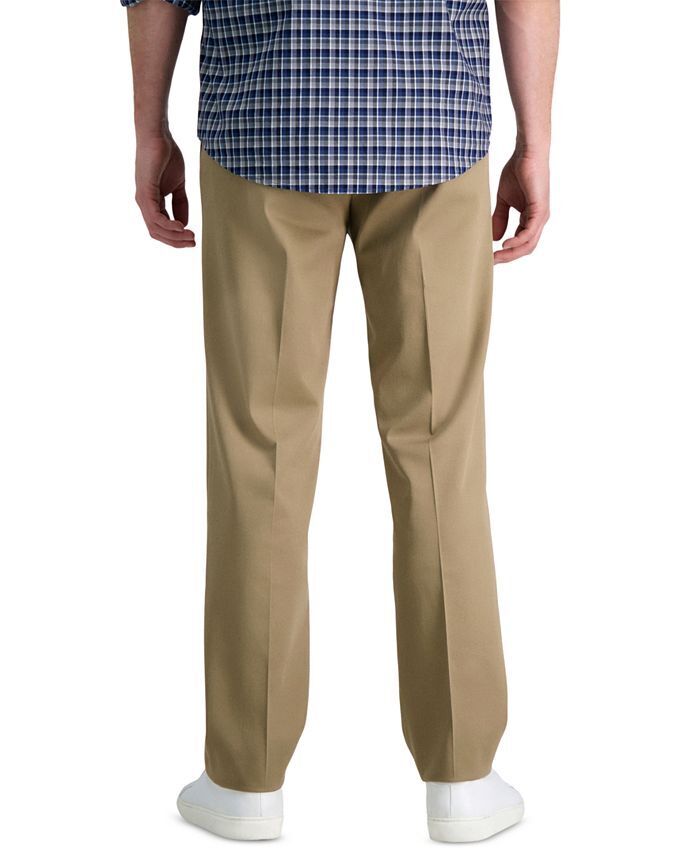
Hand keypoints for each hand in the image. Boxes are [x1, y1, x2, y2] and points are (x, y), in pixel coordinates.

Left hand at [134, 135, 195, 247]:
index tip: (193, 239)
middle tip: (193, 242)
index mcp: (152, 202)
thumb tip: (183, 224)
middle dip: (176, 241)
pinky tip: (181, 227)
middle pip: (157, 233)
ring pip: (156, 228)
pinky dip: (168, 225)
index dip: (176, 237)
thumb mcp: (178, 185)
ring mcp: (143, 199)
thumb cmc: (166, 155)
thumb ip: (180, 204)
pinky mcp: (145, 193)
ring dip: (174, 236)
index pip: (161, 228)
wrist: (158, 135)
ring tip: (190, 236)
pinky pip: (155, 217)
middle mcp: (144, 203)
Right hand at [492, 149, 549, 263]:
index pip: (520, 243)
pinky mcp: (540, 210)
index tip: (490, 256)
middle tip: (492, 261)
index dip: (506, 252)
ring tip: (496, 257)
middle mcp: (538, 220)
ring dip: (511, 253)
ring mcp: (541, 216)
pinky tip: (504, 245)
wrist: (526, 153)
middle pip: (525, 248)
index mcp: (530, 218)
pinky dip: (517, 242)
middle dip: (508, 257)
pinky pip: (529, 233)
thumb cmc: (517, 171)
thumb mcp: (504, 200)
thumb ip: (500, 217)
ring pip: (528, 244)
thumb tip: (495, 237)